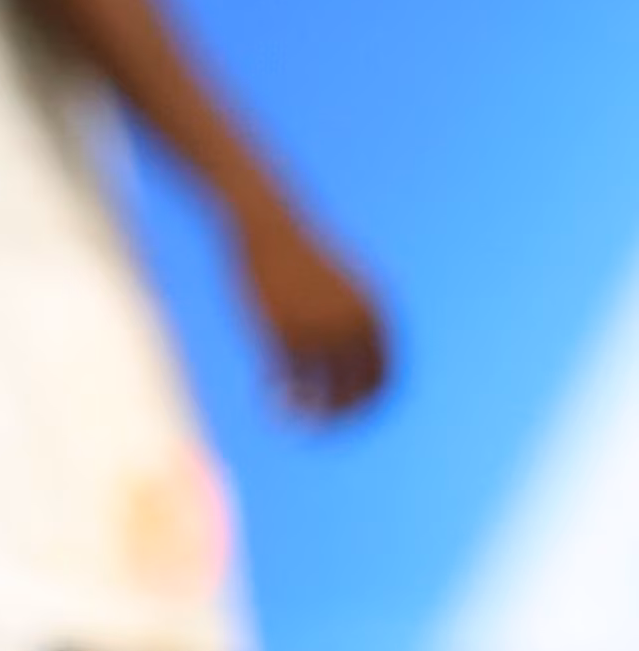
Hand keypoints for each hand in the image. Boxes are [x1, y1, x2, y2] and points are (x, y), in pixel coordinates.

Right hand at [233, 203, 388, 419]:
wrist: (268, 224)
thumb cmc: (300, 253)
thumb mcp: (339, 285)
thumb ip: (356, 318)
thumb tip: (362, 358)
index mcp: (375, 315)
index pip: (383, 377)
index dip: (368, 401)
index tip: (348, 413)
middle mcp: (354, 328)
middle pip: (359, 392)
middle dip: (343, 415)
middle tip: (323, 426)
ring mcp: (321, 331)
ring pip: (325, 394)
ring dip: (313, 415)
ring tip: (295, 420)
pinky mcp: (285, 332)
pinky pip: (291, 381)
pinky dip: (283, 398)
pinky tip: (271, 401)